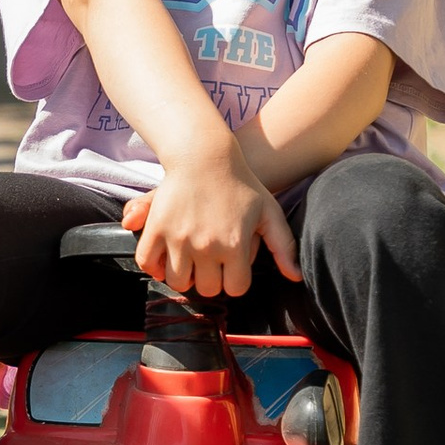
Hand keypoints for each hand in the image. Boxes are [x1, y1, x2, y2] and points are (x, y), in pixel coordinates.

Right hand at [125, 145, 300, 293]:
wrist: (205, 156)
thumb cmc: (241, 184)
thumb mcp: (269, 212)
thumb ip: (284, 247)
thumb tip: (297, 277)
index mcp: (235, 245)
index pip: (235, 288)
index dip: (235, 280)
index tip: (233, 268)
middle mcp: (206, 246)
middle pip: (207, 289)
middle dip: (211, 280)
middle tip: (212, 265)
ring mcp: (179, 238)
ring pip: (177, 281)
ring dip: (184, 276)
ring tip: (191, 263)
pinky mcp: (157, 229)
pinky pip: (148, 262)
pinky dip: (154, 267)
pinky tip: (165, 261)